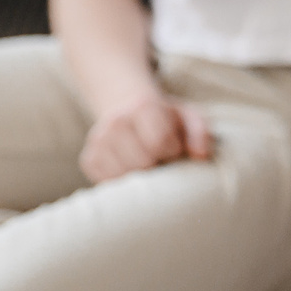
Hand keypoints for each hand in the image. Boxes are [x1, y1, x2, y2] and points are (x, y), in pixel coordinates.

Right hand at [80, 91, 212, 183]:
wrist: (127, 108)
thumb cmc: (164, 118)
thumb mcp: (188, 116)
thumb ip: (200, 133)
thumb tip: (201, 157)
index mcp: (143, 107)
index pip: (160, 142)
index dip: (173, 151)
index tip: (174, 149)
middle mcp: (116, 122)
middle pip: (142, 163)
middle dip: (157, 166)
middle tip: (160, 159)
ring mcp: (98, 141)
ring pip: (124, 177)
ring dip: (140, 178)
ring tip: (147, 164)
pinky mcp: (88, 159)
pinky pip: (108, 184)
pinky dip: (123, 182)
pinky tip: (131, 169)